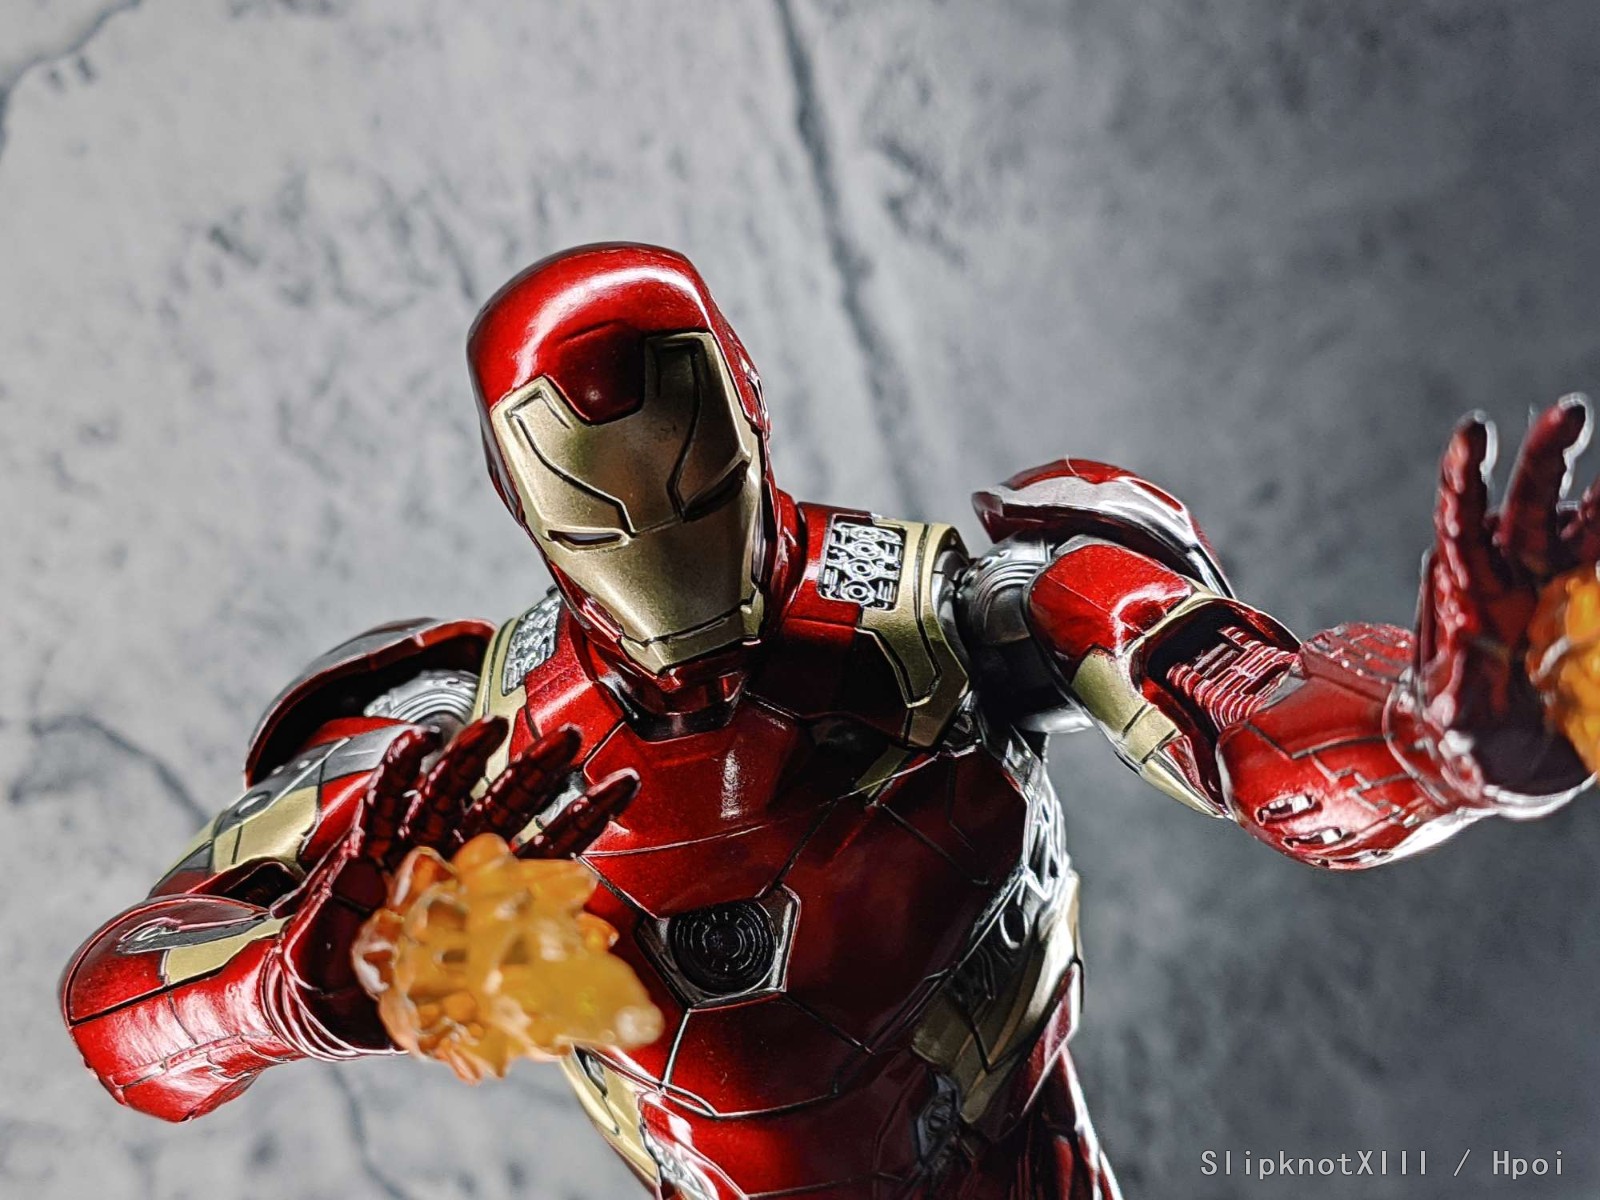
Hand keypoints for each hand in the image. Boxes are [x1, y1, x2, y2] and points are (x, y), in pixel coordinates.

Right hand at [268, 716, 635, 1052]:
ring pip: (447, 794)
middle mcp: (453, 863)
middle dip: (537, 771)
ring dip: (470, 757)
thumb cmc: (389, 1003)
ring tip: (493, 725)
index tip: (622, 784)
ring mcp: (408, 852)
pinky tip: (415, 744)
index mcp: (485, 894)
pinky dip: (395, 774)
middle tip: (571, 737)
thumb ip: (513, 987)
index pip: (545, 848)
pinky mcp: (361, 853)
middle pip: (503, 806)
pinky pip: (380, 808)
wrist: (316, 1008)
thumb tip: (577, 971)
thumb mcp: (462, 1005)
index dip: (582, 817)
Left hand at [1416, 396, 1595, 800]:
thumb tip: (1455, 704)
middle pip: (1527, 503)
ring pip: (1584, 520)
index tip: (1473, 432)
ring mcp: (1561, 581)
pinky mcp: (1596, 597)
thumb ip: (1460, 709)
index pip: (1460, 523)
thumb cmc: (1472, 735)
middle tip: (1573, 410)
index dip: (1465, 477)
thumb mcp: (1458, 729)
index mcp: (1465, 591)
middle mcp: (1512, 573)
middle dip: (1546, 454)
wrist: (1510, 754)